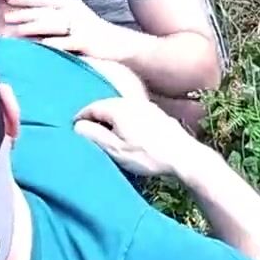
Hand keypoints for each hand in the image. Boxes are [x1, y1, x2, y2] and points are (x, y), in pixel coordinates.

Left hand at [0, 0, 137, 61]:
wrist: (118, 43)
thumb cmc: (92, 32)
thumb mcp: (75, 17)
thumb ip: (56, 15)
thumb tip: (32, 17)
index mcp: (68, 3)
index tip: (8, 0)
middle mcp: (73, 11)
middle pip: (44, 11)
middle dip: (24, 13)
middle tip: (6, 16)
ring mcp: (79, 25)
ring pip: (52, 24)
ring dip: (33, 27)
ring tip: (17, 30)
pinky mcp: (84, 40)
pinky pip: (65, 42)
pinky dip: (52, 43)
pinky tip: (40, 46)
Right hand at [72, 97, 203, 177]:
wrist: (184, 157)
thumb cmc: (148, 155)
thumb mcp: (115, 150)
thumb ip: (94, 135)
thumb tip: (78, 126)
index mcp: (118, 108)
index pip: (91, 108)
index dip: (81, 118)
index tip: (75, 130)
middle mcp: (131, 102)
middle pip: (106, 106)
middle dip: (96, 118)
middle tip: (89, 133)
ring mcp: (147, 106)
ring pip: (121, 109)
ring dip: (111, 120)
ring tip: (107, 135)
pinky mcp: (158, 114)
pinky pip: (134, 113)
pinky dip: (125, 121)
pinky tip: (129, 135)